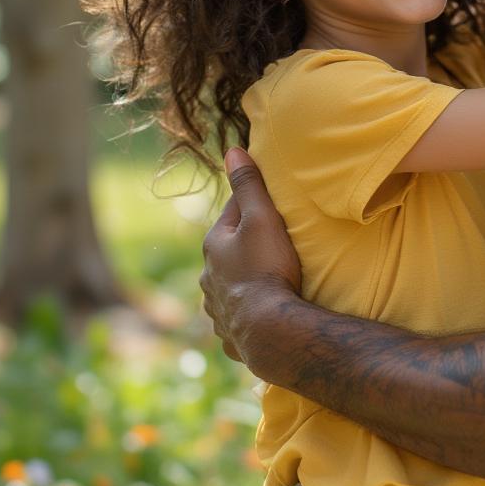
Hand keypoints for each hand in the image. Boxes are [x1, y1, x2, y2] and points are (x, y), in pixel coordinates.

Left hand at [199, 148, 301, 362]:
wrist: (269, 329)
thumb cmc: (267, 267)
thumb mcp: (261, 218)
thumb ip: (248, 185)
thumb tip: (232, 150)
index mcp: (213, 244)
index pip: (234, 211)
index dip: (255, 204)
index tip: (274, 203)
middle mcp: (208, 276)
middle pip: (230, 250)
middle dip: (248, 244)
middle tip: (277, 242)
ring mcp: (216, 307)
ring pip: (229, 285)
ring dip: (244, 281)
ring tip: (268, 280)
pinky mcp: (229, 335)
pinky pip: (236, 318)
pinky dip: (247, 312)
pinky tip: (260, 314)